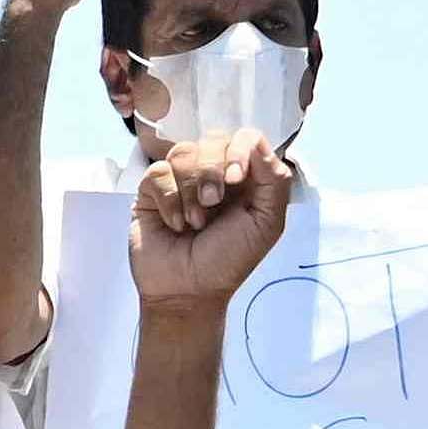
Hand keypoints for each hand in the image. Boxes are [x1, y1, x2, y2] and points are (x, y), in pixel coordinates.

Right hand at [128, 129, 296, 307]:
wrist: (187, 291)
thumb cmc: (227, 262)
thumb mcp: (266, 224)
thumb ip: (274, 181)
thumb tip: (258, 144)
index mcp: (245, 177)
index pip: (245, 137)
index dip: (239, 149)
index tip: (236, 178)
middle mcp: (214, 172)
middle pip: (213, 139)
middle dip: (212, 173)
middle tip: (212, 205)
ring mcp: (181, 179)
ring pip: (182, 153)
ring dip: (190, 190)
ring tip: (194, 222)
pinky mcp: (152, 191)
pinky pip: (157, 172)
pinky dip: (169, 200)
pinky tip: (174, 223)